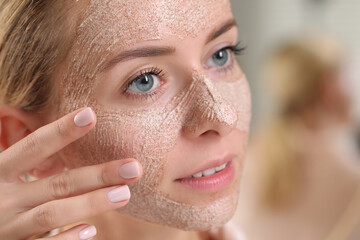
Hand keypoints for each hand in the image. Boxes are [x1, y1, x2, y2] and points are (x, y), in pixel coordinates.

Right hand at [0, 107, 142, 239]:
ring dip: (91, 204)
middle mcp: (4, 198)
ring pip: (53, 214)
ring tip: (124, 194)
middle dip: (97, 175)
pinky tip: (92, 230)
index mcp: (0, 171)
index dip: (61, 131)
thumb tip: (79, 132)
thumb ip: (31, 161)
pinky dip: (67, 239)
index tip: (90, 114)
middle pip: (57, 184)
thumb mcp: (5, 176)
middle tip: (133, 167)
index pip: (33, 146)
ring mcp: (8, 227)